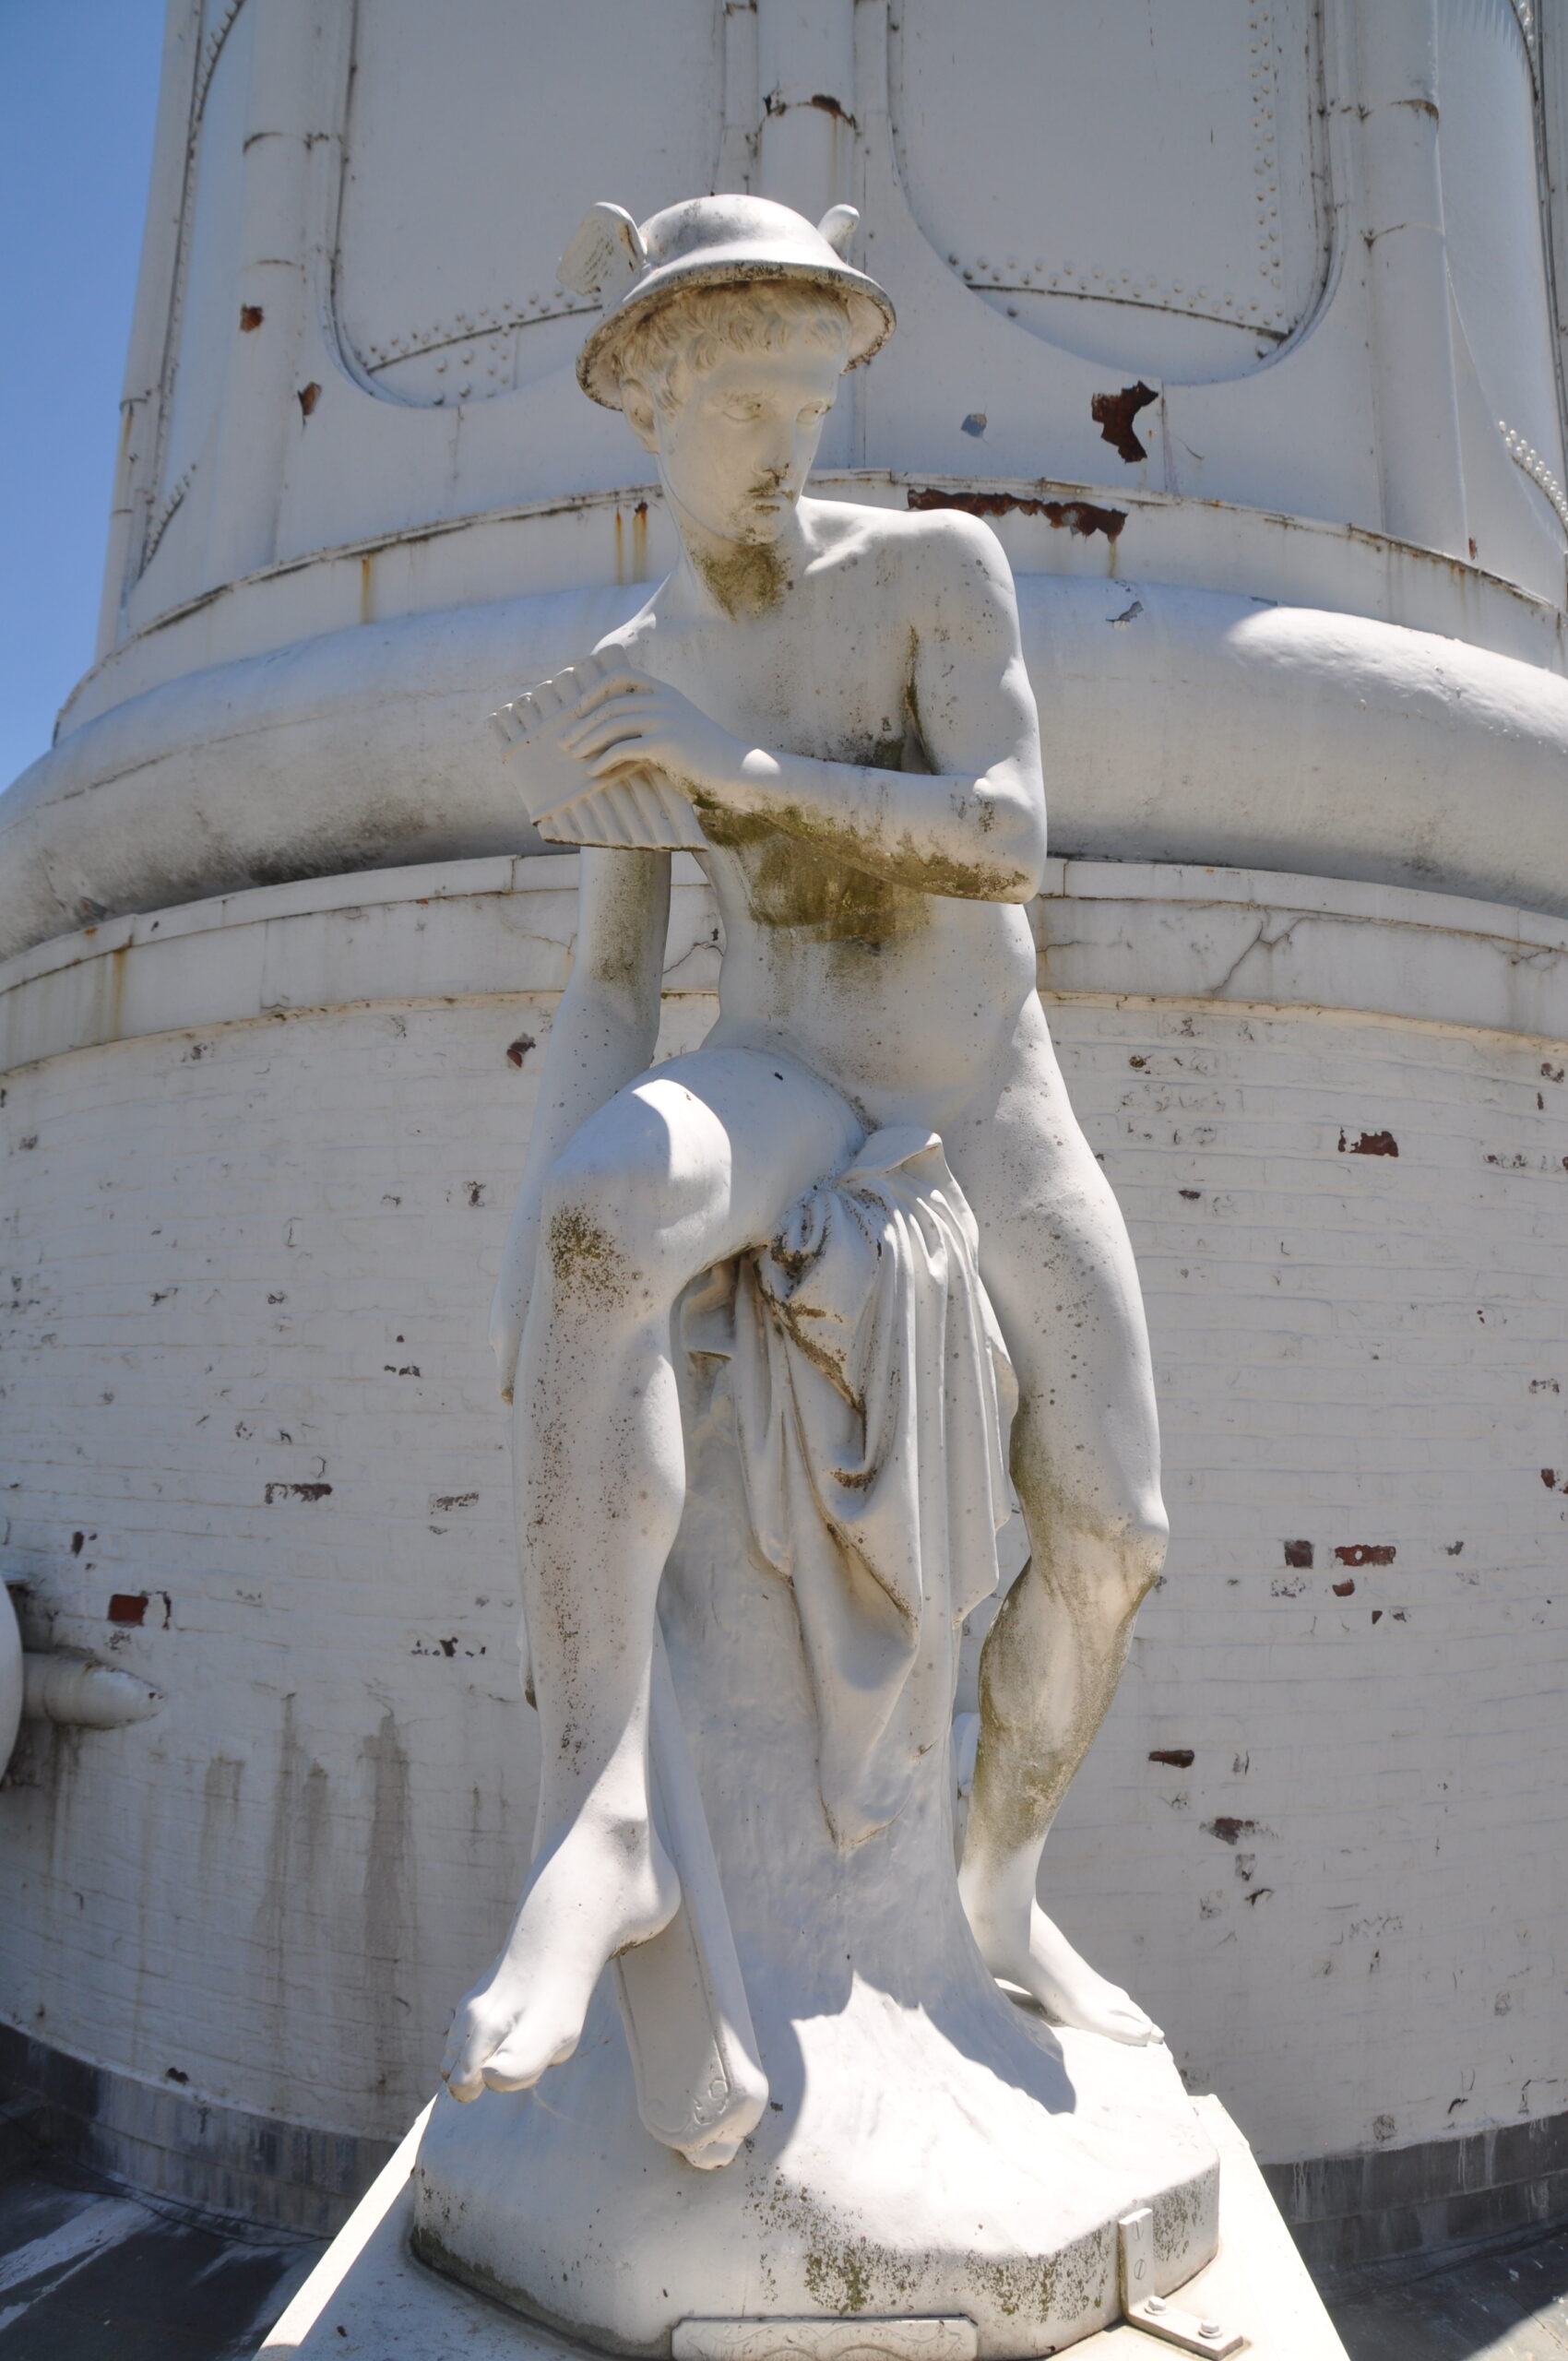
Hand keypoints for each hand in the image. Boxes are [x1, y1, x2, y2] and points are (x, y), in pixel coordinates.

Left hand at [559, 668, 749, 802]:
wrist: (735, 770)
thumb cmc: (704, 756)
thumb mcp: (677, 728)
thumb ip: (650, 722)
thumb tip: (612, 734)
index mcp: (665, 691)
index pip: (621, 676)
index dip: (594, 689)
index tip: (577, 709)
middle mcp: (663, 700)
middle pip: (610, 703)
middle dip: (582, 722)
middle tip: (564, 741)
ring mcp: (665, 719)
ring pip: (612, 724)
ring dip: (587, 740)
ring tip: (573, 756)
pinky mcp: (665, 743)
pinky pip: (622, 749)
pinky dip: (603, 760)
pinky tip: (592, 772)